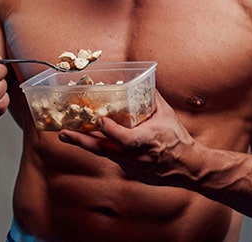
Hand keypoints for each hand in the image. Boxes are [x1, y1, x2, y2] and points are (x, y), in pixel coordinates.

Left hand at [58, 91, 199, 185]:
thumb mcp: (167, 114)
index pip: (127, 139)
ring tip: (66, 134)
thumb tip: (140, 80)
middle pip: (105, 149)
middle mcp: (137, 155)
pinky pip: (110, 157)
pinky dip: (98, 147)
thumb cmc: (178, 138)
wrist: (187, 166)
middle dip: (82, 141)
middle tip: (64, 133)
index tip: (99, 119)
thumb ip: (152, 97)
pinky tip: (86, 139)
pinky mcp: (129, 170)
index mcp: (149, 139)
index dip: (112, 131)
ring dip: (84, 144)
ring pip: (104, 154)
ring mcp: (131, 165)